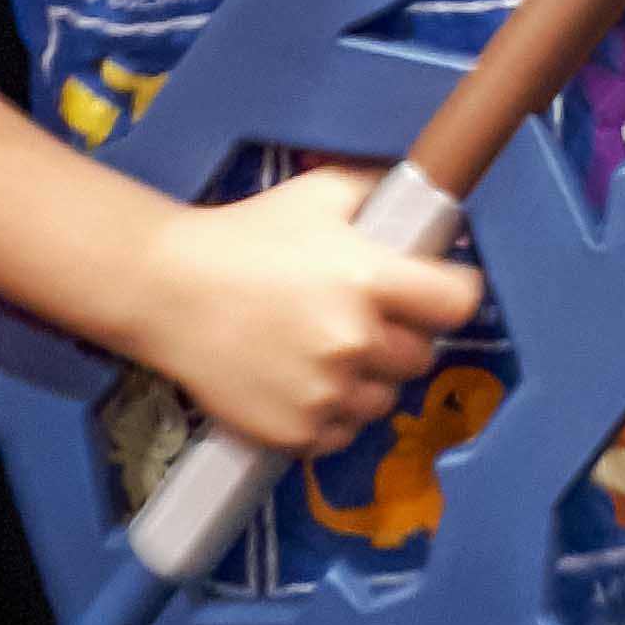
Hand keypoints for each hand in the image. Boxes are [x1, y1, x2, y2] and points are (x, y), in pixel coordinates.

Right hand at [130, 164, 483, 458]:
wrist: (166, 291)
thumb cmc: (243, 236)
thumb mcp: (318, 193)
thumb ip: (378, 191)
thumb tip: (426, 199)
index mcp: (368, 278)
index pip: (458, 302)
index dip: (452, 295)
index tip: (439, 293)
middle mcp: (354, 340)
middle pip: (422, 355)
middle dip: (402, 337)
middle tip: (366, 319)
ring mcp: (325, 392)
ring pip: (384, 400)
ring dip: (368, 380)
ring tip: (328, 353)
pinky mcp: (296, 432)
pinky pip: (344, 433)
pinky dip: (332, 415)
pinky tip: (304, 383)